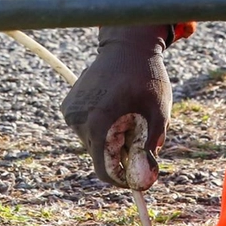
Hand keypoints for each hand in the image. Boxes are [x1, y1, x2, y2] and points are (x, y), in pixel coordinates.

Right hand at [60, 25, 172, 189]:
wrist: (127, 45)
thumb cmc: (146, 78)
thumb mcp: (157, 115)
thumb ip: (148, 150)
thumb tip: (143, 180)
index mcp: (98, 124)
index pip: (104, 170)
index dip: (123, 178)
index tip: (138, 175)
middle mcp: (78, 121)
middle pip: (99, 156)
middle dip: (120, 153)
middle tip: (140, 133)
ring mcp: (70, 112)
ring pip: (93, 143)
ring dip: (111, 138)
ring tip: (128, 114)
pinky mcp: (68, 106)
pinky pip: (86, 129)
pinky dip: (101, 126)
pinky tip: (114, 106)